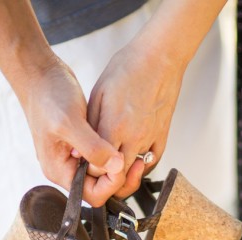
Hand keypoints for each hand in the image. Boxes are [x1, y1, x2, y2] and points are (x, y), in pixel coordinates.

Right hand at [19, 57, 125, 203]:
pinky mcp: (83, 146)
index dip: (112, 184)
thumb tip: (116, 167)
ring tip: (133, 151)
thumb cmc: (48, 95)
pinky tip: (124, 142)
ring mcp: (75, 158)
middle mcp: (67, 168)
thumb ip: (93, 148)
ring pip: (105, 174)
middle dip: (120, 177)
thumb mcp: (70, 122)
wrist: (40, 74)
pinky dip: (116, 154)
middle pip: (102, 188)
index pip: (93, 195)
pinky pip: (104, 159)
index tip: (123, 163)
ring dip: (120, 166)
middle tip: (136, 160)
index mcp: (60, 171)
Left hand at [88, 41, 184, 197]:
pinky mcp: (163, 136)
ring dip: (123, 171)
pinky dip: (140, 163)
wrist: (158, 60)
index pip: (98, 167)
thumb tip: (78, 151)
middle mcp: (134, 138)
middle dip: (106, 177)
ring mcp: (151, 138)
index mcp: (114, 127)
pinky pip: (152, 161)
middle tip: (96, 170)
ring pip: (135, 171)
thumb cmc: (125, 71)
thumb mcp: (97, 95)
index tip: (82, 164)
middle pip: (119, 175)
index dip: (88, 170)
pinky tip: (131, 156)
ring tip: (111, 163)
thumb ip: (89, 126)